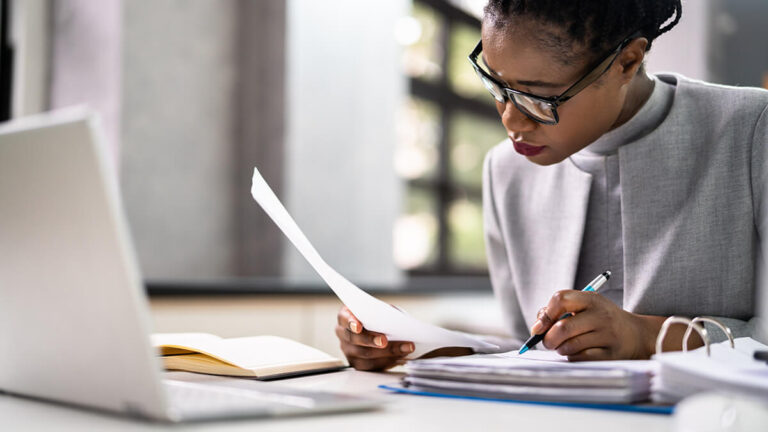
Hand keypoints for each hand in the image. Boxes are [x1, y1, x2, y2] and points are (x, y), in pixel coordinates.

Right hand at [335, 306, 414, 370]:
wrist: (378, 329)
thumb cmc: (376, 317)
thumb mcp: (378, 309)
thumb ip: (383, 312)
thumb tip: (395, 320)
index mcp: (345, 316)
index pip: (344, 318)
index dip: (351, 322)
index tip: (359, 326)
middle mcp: (343, 333)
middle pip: (354, 339)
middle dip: (370, 340)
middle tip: (384, 341)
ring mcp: (348, 350)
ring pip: (364, 355)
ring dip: (386, 353)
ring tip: (403, 348)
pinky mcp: (357, 363)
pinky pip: (371, 366)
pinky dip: (387, 361)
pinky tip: (399, 356)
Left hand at [530, 290, 703, 360]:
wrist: (636, 334)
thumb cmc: (600, 319)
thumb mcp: (584, 306)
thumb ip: (558, 311)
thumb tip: (536, 328)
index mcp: (590, 299)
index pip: (560, 299)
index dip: (545, 315)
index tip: (539, 327)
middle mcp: (600, 315)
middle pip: (562, 328)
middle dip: (548, 339)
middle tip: (548, 342)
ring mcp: (607, 335)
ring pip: (569, 346)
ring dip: (560, 349)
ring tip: (565, 346)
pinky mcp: (611, 354)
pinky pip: (580, 358)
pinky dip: (572, 358)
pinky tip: (577, 354)